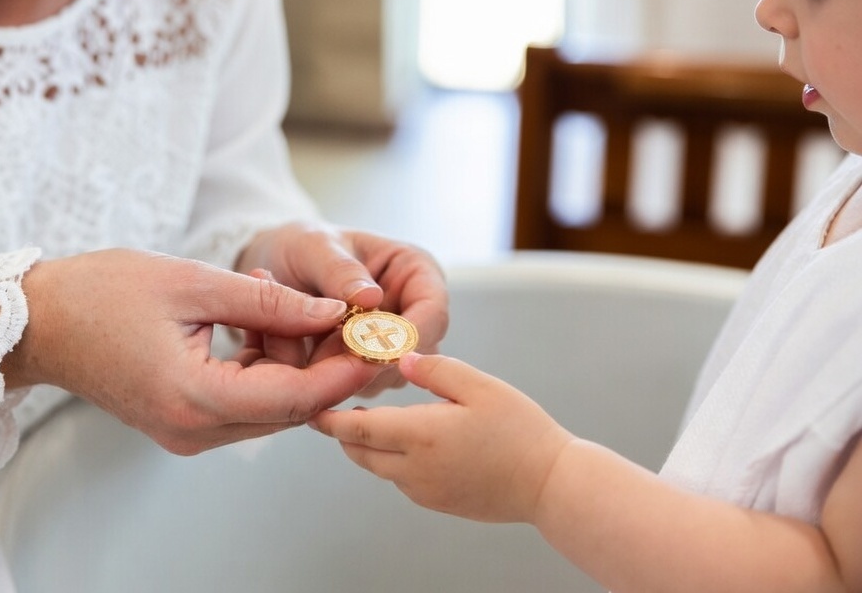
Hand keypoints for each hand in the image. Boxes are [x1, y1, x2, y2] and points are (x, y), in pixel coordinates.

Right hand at [1, 249, 376, 453]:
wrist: (40, 322)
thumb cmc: (101, 293)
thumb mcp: (192, 282)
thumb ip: (267, 301)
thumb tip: (331, 312)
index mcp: (194, 398)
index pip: (293, 398)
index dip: (342, 373)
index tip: (378, 343)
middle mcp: (194, 430)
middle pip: (286, 410)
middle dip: (327, 368)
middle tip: (356, 323)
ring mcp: (186, 432)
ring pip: (268, 408)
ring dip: (294, 363)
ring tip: (298, 305)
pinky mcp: (182, 422)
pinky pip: (242, 402)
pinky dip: (263, 366)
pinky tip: (260, 318)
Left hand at [235, 224, 448, 392]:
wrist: (274, 265)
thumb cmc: (302, 246)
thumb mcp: (315, 246)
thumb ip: (341, 270)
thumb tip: (371, 297)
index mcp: (416, 272)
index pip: (433, 311)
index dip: (409, 336)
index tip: (370, 348)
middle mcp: (414, 311)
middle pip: (416, 353)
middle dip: (373, 360)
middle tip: (327, 352)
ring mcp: (394, 343)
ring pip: (390, 375)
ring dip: (351, 372)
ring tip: (310, 347)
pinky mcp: (370, 366)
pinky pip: (362, 385)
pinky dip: (335, 379)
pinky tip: (308, 358)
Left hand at [310, 353, 573, 522]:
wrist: (551, 485)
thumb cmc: (521, 431)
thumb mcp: (479, 386)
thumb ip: (435, 370)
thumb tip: (399, 359)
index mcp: (420, 436)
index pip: (356, 429)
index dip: (328, 419)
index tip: (310, 407)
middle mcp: (414, 470)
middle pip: (359, 452)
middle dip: (343, 431)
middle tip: (336, 405)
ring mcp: (424, 491)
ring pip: (378, 466)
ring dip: (369, 445)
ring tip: (371, 418)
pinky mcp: (437, 502)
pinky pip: (400, 479)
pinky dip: (392, 459)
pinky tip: (408, 439)